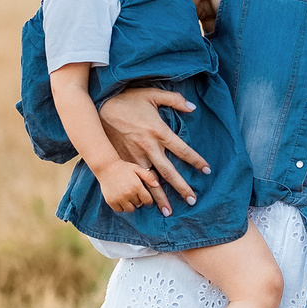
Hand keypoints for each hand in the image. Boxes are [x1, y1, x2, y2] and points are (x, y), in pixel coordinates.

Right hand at [94, 157, 158, 214]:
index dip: (147, 199)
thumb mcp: (137, 169)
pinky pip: (119, 210)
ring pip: (130, 209)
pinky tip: (120, 199)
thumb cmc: (124, 168)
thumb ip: (148, 176)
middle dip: (138, 200)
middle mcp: (128, 194)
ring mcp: (119, 198)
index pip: (148, 201)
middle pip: (139, 204)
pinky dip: (121, 207)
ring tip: (127, 196)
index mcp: (137, 186)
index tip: (144, 196)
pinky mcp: (111, 202)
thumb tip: (157, 185)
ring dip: (130, 205)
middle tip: (133, 192)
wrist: (106, 167)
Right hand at [99, 87, 207, 213]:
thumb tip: (193, 107)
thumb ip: (174, 99)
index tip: (207, 170)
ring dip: (160, 197)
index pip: (182, 149)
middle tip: (192, 201)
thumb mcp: (152, 94)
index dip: (195, 160)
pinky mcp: (124, 161)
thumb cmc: (128, 100)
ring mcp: (135, 156)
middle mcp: (149, 147)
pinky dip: (142, 192)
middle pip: (169, 172)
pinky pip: (136, 180)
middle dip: (181, 187)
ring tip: (169, 212)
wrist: (99, 110)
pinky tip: (147, 204)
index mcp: (158, 131)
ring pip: (151, 181)